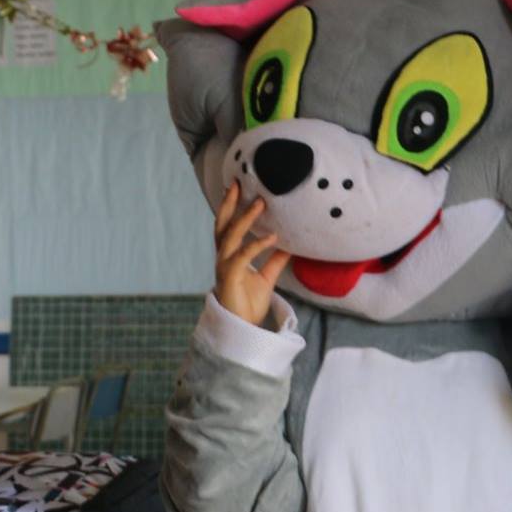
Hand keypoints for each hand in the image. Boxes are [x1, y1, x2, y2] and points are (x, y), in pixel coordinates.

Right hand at [213, 181, 289, 326]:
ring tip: (260, 203)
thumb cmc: (249, 303)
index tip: (237, 188)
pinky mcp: (230, 278)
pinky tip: (272, 238)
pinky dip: (256, 245)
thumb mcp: (267, 278)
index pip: (227, 226)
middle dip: (228, 204)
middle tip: (238, 183)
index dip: (230, 208)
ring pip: (230, 236)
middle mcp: (224, 258)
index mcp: (230, 256)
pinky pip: (242, 256)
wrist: (243, 327)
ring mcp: (224, 267)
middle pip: (222, 225)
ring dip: (245, 219)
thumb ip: (275, 260)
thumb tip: (289, 245)